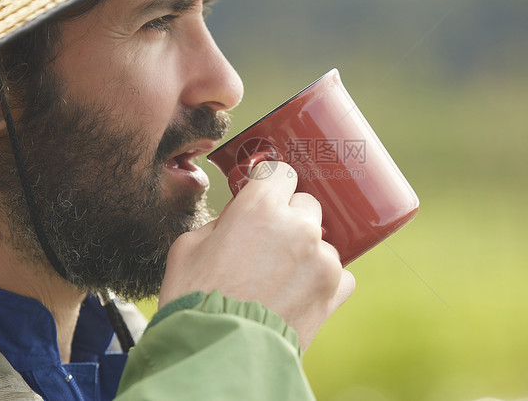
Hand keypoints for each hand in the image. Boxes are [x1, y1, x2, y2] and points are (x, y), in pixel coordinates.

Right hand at [158, 161, 354, 350]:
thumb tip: (237, 220)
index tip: (265, 197)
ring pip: (321, 239)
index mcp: (260, 207)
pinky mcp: (334, 290)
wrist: (219, 355)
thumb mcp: (188, 247)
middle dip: (289, 217)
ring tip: (278, 279)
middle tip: (268, 243)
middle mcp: (298, 226)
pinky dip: (322, 280)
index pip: (280, 173)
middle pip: (306, 203)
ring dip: (306, 251)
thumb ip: (221, 222)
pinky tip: (297, 294)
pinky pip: (338, 272)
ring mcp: (321, 258)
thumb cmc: (195, 302)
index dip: (270, 186)